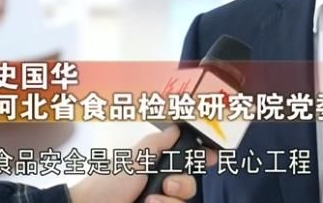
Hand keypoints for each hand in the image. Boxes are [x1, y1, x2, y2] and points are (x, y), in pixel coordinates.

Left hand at [69, 125, 216, 202]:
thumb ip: (158, 142)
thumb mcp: (135, 156)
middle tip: (168, 185)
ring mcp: (161, 202)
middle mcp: (161, 186)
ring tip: (150, 201)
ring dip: (171, 201)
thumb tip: (178, 127)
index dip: (202, 158)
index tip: (212, 157)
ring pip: (186, 202)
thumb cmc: (110, 182)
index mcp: (156, 166)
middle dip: (184, 184)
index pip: (187, 162)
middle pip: (192, 185)